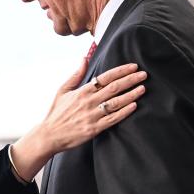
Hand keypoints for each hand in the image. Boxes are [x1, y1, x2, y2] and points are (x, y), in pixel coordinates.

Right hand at [11, 62, 146, 181]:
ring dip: (131, 94)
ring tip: (143, 88)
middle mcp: (88, 101)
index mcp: (82, 91)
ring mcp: (92, 115)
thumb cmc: (56, 112)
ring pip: (116, 102)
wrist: (50, 135)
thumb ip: (76, 75)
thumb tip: (84, 58)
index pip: (105, 77)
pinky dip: (124, 112)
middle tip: (144, 74)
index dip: (121, 71)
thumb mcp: (63, 90)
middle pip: (114, 88)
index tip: (133, 67)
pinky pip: (113, 119)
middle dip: (131, 80)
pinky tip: (134, 105)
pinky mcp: (94, 128)